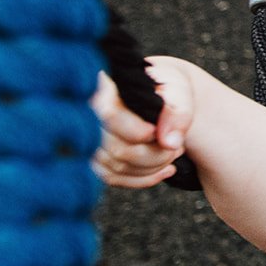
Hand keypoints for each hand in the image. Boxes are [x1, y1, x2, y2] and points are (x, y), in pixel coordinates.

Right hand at [89, 59, 193, 187]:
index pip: (109, 117)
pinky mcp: (92, 157)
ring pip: (116, 168)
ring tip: (174, 152)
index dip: (137, 131)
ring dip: (153, 167)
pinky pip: (112, 179)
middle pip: (117, 149)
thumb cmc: (164, 86)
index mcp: (102, 89)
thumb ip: (178, 111)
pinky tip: (166, 169)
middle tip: (179, 147)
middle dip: (156, 154)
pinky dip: (143, 179)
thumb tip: (169, 143)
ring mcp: (86, 139)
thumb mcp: (177, 89)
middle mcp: (86, 115)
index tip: (158, 132)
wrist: (156, 91)